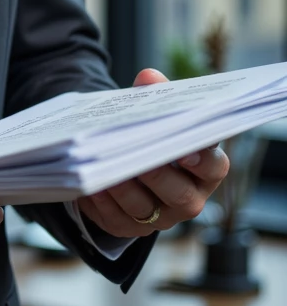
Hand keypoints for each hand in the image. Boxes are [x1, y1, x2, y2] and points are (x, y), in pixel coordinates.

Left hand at [77, 68, 230, 237]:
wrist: (128, 164)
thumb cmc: (150, 136)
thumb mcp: (155, 116)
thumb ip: (155, 96)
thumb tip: (149, 78)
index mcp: (204, 168)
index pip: (214, 166)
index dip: (203, 160)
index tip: (186, 151)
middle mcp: (188, 197)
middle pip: (180, 194)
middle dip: (158, 176)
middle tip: (138, 158)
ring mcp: (160, 216)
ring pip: (146, 209)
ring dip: (126, 190)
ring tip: (107, 170)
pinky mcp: (130, 227)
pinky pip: (118, 220)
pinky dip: (104, 204)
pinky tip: (91, 187)